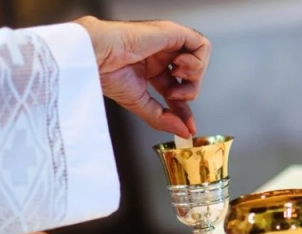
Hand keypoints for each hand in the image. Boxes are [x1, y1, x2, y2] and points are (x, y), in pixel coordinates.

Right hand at [76, 16, 210, 137]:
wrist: (99, 56)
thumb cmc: (107, 71)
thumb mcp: (140, 103)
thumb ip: (163, 119)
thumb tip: (183, 132)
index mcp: (151, 68)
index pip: (178, 89)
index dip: (185, 109)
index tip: (188, 126)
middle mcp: (162, 55)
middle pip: (193, 77)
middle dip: (189, 92)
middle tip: (173, 95)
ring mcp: (168, 43)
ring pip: (201, 60)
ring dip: (194, 75)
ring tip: (175, 77)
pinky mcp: (174, 32)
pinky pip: (202, 46)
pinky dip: (197, 61)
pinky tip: (179, 65)